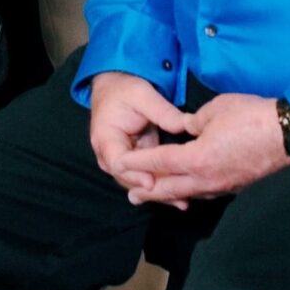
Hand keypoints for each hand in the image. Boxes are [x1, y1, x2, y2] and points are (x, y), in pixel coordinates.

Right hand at [85, 71, 195, 205]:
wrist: (113, 88)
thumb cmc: (124, 90)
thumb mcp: (142, 94)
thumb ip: (162, 111)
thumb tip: (184, 126)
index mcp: (105, 138)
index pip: (118, 163)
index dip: (136, 174)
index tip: (154, 182)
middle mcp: (109, 155)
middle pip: (129, 179)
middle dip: (153, 190)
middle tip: (179, 198)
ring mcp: (121, 161)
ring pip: (138, 183)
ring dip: (159, 193)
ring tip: (183, 201)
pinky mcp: (134, 161)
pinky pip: (145, 177)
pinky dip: (161, 186)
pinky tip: (181, 197)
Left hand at [110, 91, 289, 205]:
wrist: (286, 134)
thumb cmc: (250, 116)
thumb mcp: (215, 110)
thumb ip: (193, 122)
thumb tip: (186, 129)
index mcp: (196, 158)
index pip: (159, 162)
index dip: (137, 162)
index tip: (121, 163)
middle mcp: (206, 179)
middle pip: (169, 188)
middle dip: (148, 191)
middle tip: (130, 195)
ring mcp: (222, 186)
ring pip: (188, 194)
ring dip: (168, 195)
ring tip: (154, 195)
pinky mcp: (235, 186)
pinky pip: (205, 192)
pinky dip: (190, 192)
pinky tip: (188, 189)